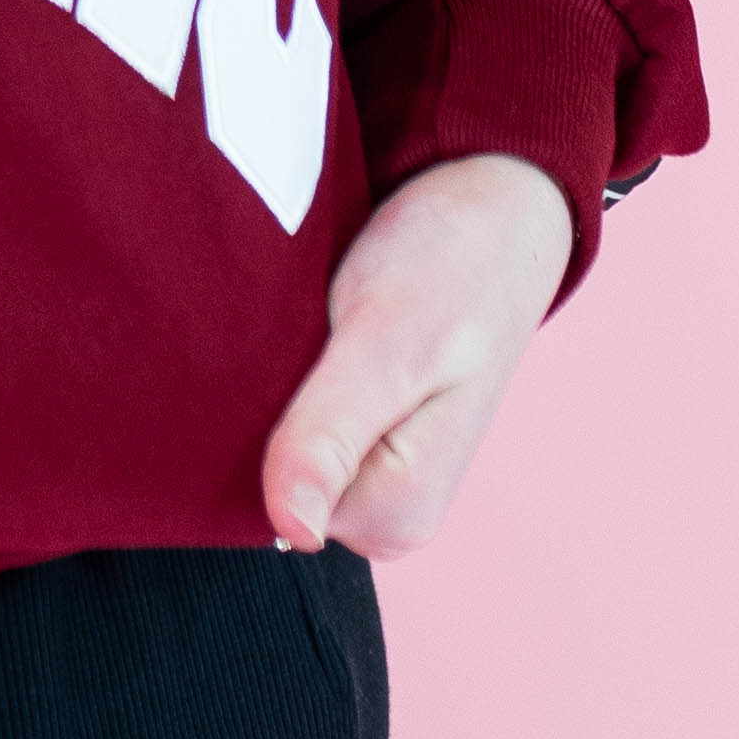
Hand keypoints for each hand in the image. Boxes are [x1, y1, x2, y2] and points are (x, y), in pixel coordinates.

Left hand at [262, 152, 573, 557]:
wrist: (491, 208)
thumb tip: (293, 530)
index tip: (278, 360)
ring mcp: (370, 470)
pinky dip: (277, 372)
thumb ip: (333, 433)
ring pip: (270, 445)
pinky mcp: (356, 428)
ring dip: (265, 387)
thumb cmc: (451, 264)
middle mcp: (384, 509)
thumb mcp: (386, 342)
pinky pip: (287, 416)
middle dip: (253, 410)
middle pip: (265, 480)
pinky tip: (299, 330)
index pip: (265, 505)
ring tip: (303, 325)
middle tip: (296, 330)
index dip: (247, 435)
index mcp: (396, 515)